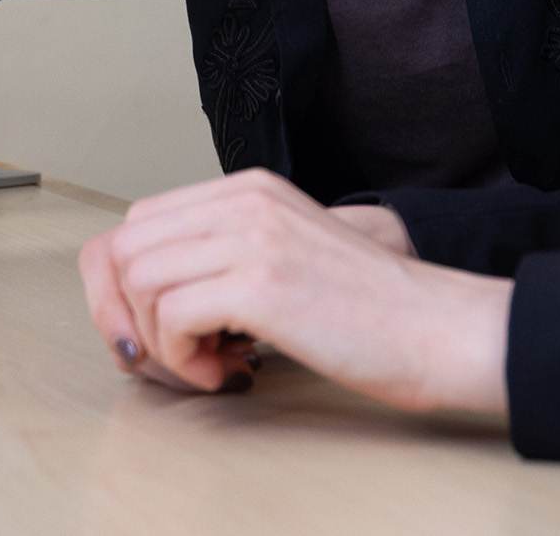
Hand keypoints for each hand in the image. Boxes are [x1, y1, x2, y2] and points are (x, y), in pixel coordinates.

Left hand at [79, 169, 507, 412]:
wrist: (437, 329)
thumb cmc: (369, 310)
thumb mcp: (286, 253)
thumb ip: (225, 255)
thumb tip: (148, 296)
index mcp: (247, 189)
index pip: (136, 222)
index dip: (124, 287)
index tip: (151, 332)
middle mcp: (244, 200)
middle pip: (122, 249)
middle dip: (128, 317)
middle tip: (175, 355)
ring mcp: (252, 236)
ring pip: (138, 282)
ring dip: (161, 342)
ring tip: (213, 361)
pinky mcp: (261, 282)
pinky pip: (171, 317)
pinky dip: (184, 359)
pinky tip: (229, 369)